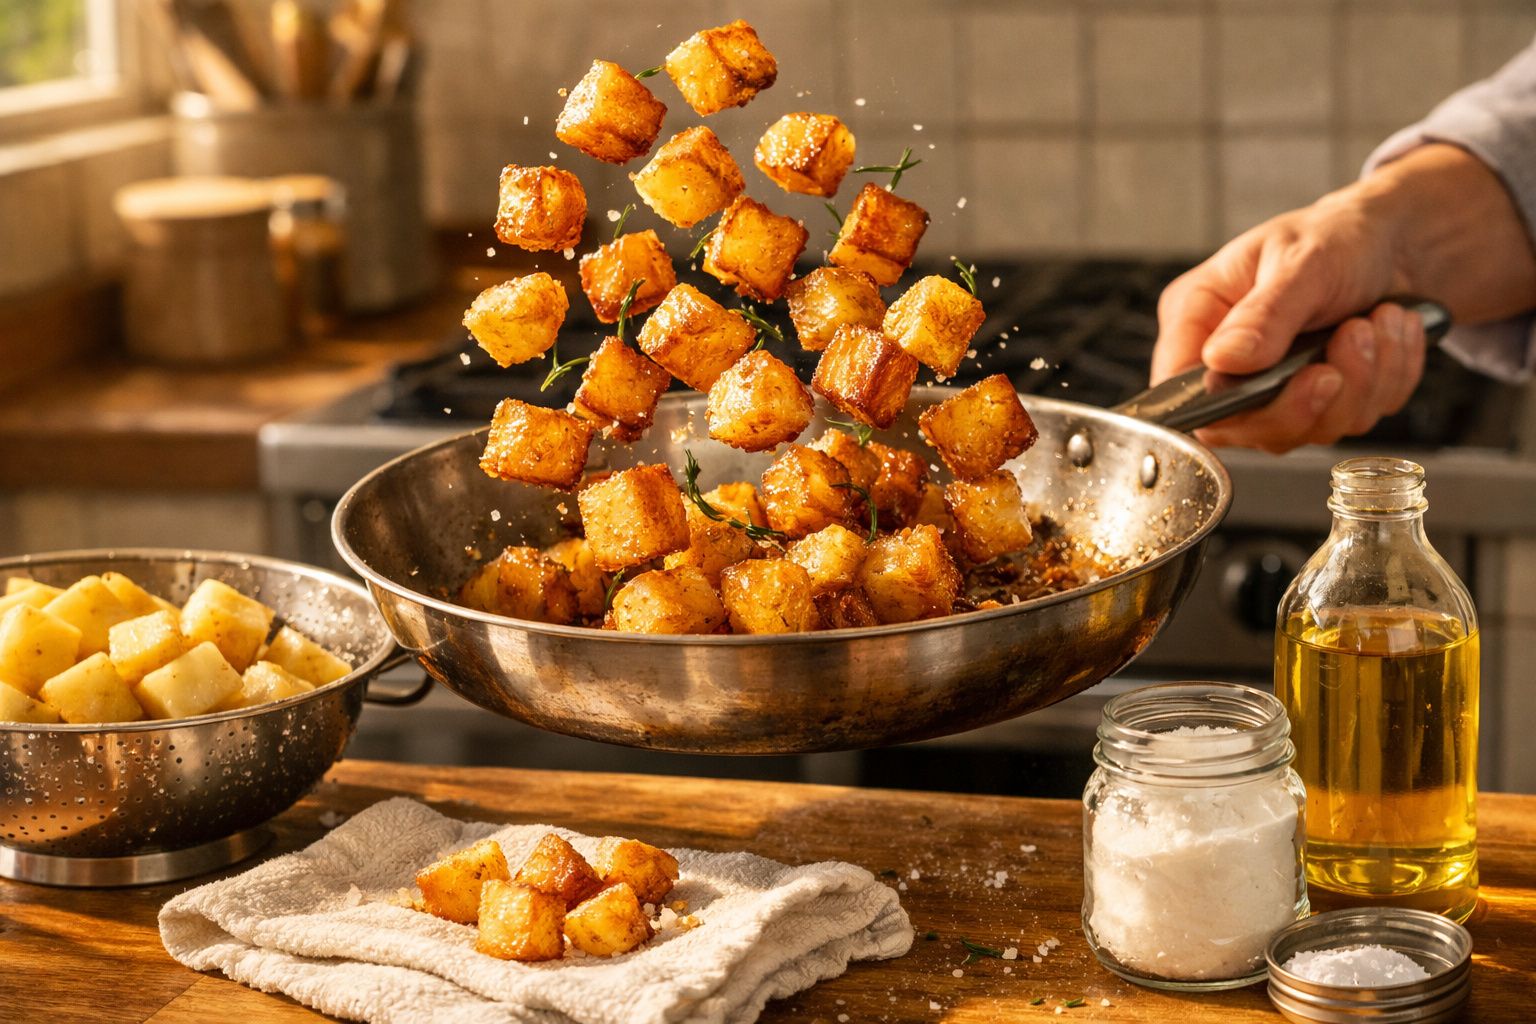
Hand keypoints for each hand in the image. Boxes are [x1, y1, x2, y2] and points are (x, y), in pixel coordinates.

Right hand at [1151, 196, 1426, 453]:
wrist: (1396, 241)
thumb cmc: (1336, 235)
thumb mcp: (1300, 261)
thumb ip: (1262, 315)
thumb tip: (1223, 360)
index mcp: (1198, 321)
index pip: (1180, 391)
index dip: (1225, 404)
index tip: (1288, 377)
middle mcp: (1227, 366)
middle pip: (1247, 426)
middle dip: (1313, 394)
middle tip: (1354, 337)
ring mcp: (1274, 392)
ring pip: (1309, 430)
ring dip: (1364, 379)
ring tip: (1380, 319)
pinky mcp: (1321, 405)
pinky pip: (1355, 421)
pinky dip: (1388, 378)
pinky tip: (1391, 332)